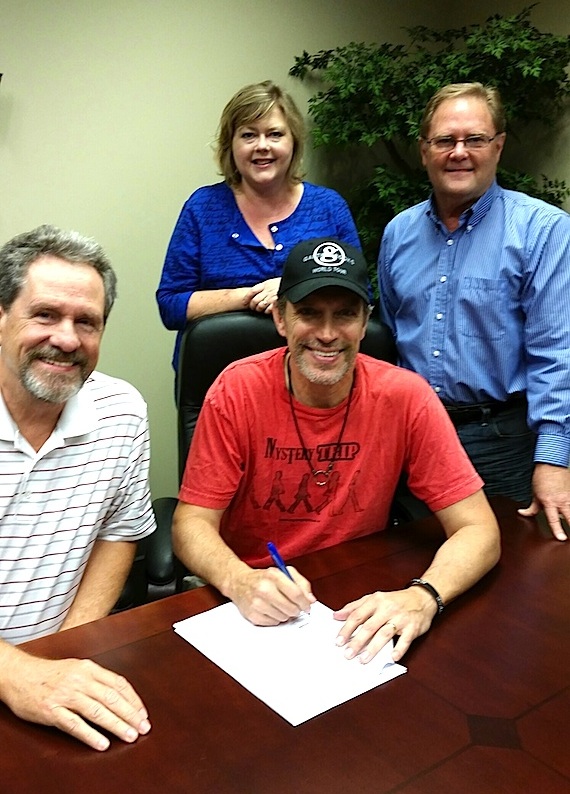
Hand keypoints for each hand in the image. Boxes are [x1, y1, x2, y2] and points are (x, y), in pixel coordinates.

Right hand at [3, 653, 150, 750]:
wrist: (19, 675)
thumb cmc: (49, 674)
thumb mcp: (76, 668)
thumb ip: (96, 679)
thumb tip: (120, 694)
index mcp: (88, 668)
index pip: (118, 683)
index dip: (134, 700)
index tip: (143, 713)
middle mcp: (79, 680)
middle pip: (112, 698)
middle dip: (130, 714)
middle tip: (143, 728)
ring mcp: (65, 695)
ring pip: (97, 711)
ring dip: (117, 725)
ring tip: (130, 736)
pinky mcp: (52, 711)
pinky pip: (75, 725)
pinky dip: (91, 735)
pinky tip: (102, 743)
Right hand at [227, 564, 314, 624]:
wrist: (239, 582)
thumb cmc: (263, 578)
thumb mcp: (283, 572)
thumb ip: (301, 583)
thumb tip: (310, 599)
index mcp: (273, 576)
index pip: (296, 594)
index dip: (305, 603)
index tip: (307, 606)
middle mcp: (264, 589)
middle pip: (291, 608)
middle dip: (296, 609)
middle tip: (294, 606)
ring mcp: (257, 603)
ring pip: (283, 617)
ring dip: (285, 614)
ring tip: (279, 605)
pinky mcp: (253, 615)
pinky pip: (273, 623)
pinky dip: (275, 618)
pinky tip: (271, 609)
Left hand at [244, 277, 280, 313]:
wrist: (294, 283)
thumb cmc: (282, 284)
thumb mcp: (272, 282)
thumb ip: (264, 287)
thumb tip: (254, 293)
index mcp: (265, 284)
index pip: (252, 291)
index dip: (246, 298)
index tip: (244, 303)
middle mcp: (268, 290)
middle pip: (255, 300)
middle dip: (252, 306)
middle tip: (252, 308)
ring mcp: (273, 296)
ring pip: (260, 306)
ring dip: (259, 309)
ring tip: (260, 310)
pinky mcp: (278, 302)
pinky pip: (268, 310)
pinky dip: (266, 312)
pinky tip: (267, 311)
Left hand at [333, 587, 437, 662]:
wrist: (422, 597)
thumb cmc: (395, 600)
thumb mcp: (374, 598)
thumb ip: (354, 607)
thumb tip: (336, 615)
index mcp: (376, 601)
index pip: (358, 615)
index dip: (347, 629)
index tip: (338, 641)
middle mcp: (387, 609)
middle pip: (369, 626)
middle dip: (357, 641)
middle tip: (348, 653)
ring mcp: (400, 618)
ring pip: (385, 633)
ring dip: (373, 648)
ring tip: (363, 659)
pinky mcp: (413, 628)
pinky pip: (405, 640)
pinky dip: (399, 649)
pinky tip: (392, 658)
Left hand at [518, 463, 569, 540]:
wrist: (551, 464)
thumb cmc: (542, 478)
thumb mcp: (534, 494)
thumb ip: (532, 508)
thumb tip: (523, 513)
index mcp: (549, 502)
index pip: (553, 520)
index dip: (558, 530)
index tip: (561, 538)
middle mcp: (561, 501)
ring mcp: (569, 497)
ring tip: (569, 525)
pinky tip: (568, 512)